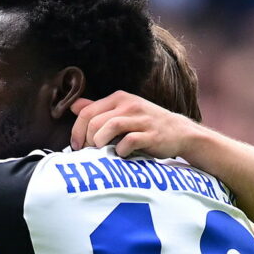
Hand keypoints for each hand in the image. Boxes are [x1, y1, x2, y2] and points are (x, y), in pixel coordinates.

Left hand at [69, 92, 202, 160]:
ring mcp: (141, 120)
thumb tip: (74, 106)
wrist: (179, 131)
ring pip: (111, 127)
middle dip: (88, 139)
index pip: (87, 111)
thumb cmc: (146, 124)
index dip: (77, 130)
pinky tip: (121, 154)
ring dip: (101, 142)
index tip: (76, 146)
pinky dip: (120, 150)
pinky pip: (129, 141)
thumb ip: (98, 109)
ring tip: (102, 151)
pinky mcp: (151, 135)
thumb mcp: (123, 111)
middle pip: (96, 121)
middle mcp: (129, 105)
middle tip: (90, 151)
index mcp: (119, 99)